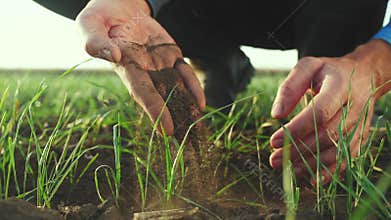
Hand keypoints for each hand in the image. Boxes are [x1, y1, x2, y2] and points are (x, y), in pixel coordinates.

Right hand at [76, 0, 204, 134]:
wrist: (119, 7)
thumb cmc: (100, 17)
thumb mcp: (90, 24)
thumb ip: (96, 41)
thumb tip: (114, 55)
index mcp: (125, 67)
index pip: (142, 92)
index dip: (155, 110)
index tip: (166, 130)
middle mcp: (144, 71)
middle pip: (162, 98)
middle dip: (174, 119)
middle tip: (186, 142)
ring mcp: (159, 64)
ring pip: (176, 88)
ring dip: (186, 108)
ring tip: (197, 129)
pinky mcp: (171, 54)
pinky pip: (185, 72)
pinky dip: (193, 87)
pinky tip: (200, 104)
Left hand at [269, 40, 390, 184]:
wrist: (365, 75)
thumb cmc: (329, 71)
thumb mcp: (308, 67)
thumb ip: (290, 87)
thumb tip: (276, 114)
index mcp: (340, 86)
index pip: (319, 113)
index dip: (296, 130)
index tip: (274, 141)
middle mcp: (354, 107)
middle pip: (326, 135)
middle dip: (298, 150)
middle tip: (274, 159)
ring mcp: (360, 124)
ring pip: (336, 150)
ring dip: (310, 164)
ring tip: (286, 169)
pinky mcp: (361, 136)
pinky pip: (347, 158)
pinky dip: (330, 171)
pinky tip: (311, 179)